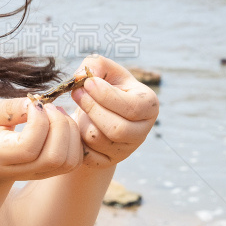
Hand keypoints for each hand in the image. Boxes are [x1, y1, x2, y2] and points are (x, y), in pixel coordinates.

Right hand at [0, 94, 83, 190]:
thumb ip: (8, 108)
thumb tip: (35, 103)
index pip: (29, 147)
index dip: (39, 122)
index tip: (33, 104)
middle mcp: (19, 171)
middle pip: (54, 157)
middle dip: (59, 124)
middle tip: (48, 107)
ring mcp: (37, 175)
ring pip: (68, 161)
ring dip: (69, 131)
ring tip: (55, 113)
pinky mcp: (50, 173)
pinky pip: (74, 161)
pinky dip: (74, 139)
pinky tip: (60, 124)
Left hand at [66, 54, 159, 168]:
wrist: (97, 112)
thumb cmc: (104, 87)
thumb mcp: (104, 69)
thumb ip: (95, 64)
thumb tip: (82, 76)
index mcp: (148, 106)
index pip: (132, 108)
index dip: (106, 95)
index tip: (88, 83)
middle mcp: (142, 131)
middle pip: (117, 129)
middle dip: (92, 108)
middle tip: (76, 93)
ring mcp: (126, 149)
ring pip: (99, 140)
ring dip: (83, 121)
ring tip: (78, 107)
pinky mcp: (108, 161)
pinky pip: (87, 154)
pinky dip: (77, 138)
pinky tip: (77, 124)